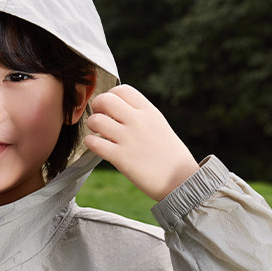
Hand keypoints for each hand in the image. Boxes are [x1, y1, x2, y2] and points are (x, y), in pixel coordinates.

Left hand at [84, 85, 199, 201]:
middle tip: (99, 117)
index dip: (110, 95)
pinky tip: (96, 146)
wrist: (181, 180)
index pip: (122, 90)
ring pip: (96, 120)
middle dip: (97, 107)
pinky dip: (90, 142)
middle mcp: (138, 121)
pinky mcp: (121, 158)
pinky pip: (94, 143)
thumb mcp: (159, 126)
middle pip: (105, 100)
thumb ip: (141, 116)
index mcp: (149, 112)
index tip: (109, 107)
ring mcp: (128, 139)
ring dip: (92, 125)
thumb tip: (121, 111)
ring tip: (98, 133)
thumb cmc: (171, 156)